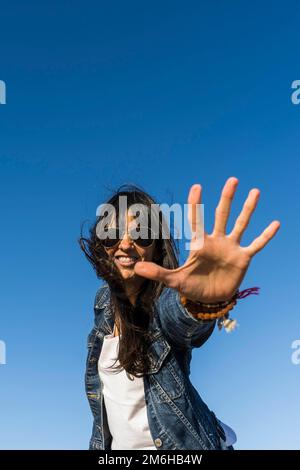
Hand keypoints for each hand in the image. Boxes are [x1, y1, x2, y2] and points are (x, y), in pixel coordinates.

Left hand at [134, 177, 279, 302]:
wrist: (209, 300)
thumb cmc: (192, 287)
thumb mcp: (174, 280)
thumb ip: (158, 273)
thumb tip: (136, 267)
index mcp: (200, 243)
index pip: (197, 219)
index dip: (196, 203)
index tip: (197, 186)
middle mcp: (217, 241)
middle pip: (222, 215)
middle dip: (227, 198)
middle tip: (232, 179)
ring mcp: (231, 248)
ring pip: (241, 224)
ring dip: (248, 209)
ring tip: (255, 191)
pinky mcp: (242, 258)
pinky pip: (256, 244)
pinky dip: (265, 236)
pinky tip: (275, 223)